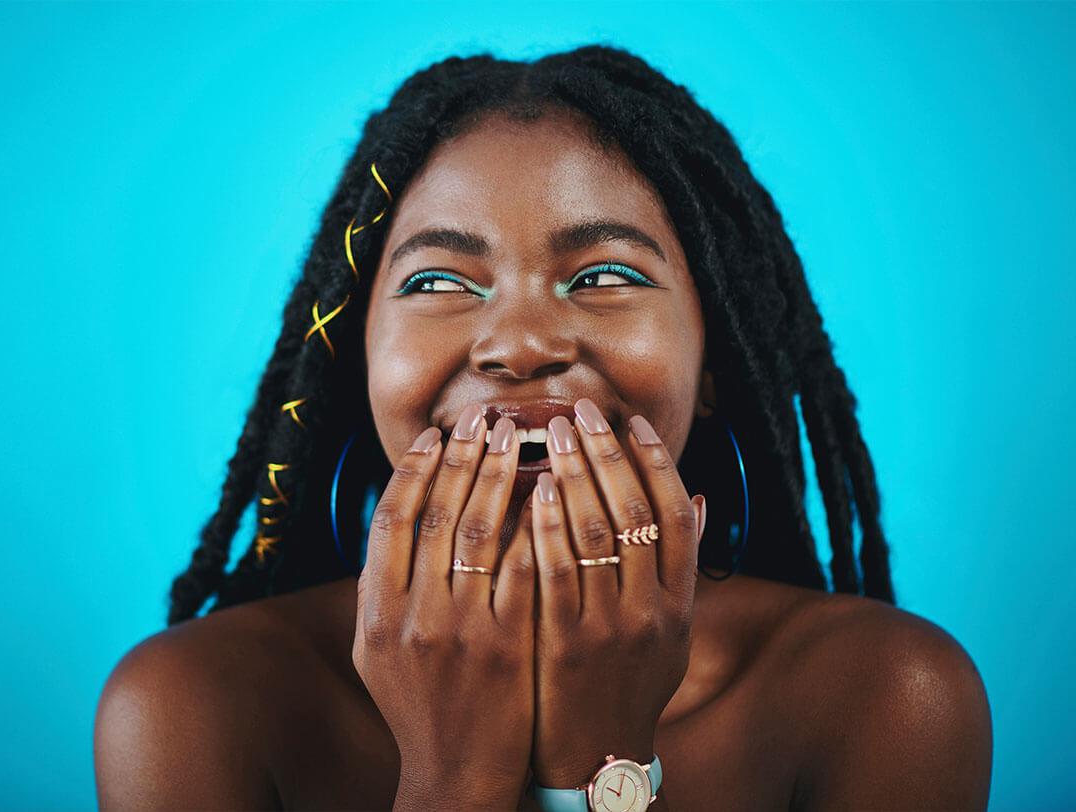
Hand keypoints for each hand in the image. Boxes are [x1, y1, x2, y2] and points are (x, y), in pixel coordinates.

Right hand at [352, 405, 536, 809]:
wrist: (456, 771)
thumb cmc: (416, 705)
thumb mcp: (375, 649)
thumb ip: (381, 587)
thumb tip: (398, 517)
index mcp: (377, 611)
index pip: (392, 519)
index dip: (415, 469)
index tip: (436, 435)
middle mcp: (415, 614)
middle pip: (439, 513)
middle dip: (462, 457)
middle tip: (483, 418)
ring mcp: (463, 630)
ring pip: (484, 530)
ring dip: (500, 475)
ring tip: (516, 437)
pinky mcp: (509, 643)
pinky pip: (526, 567)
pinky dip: (535, 524)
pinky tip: (548, 490)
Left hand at [530, 398, 704, 787]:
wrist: (597, 759)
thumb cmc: (630, 686)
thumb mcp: (672, 632)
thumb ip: (681, 567)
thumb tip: (698, 497)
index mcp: (680, 602)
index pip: (673, 513)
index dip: (654, 461)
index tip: (630, 421)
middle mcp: (653, 610)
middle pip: (634, 510)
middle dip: (606, 452)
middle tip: (580, 411)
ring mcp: (611, 627)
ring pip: (596, 531)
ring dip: (574, 474)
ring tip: (551, 433)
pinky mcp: (566, 643)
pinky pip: (556, 572)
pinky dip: (547, 526)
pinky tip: (533, 491)